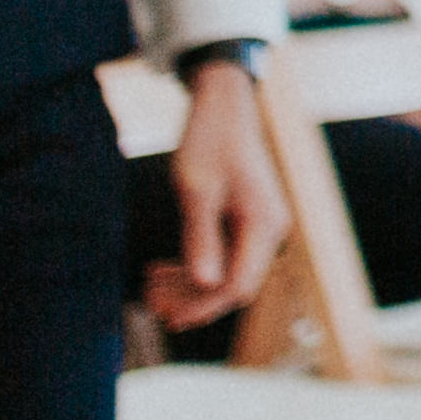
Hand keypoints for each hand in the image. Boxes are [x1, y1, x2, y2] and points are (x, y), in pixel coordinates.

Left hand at [145, 60, 293, 328]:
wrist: (224, 105)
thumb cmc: (210, 140)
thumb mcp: (197, 190)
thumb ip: (201, 238)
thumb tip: (205, 284)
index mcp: (263, 224)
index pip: (238, 285)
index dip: (203, 306)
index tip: (167, 315)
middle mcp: (270, 229)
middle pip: (234, 284)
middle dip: (192, 298)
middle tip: (150, 303)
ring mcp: (262, 224)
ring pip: (229, 272)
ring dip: (191, 285)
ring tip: (151, 287)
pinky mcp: (249, 218)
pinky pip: (226, 255)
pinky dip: (196, 265)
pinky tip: (165, 268)